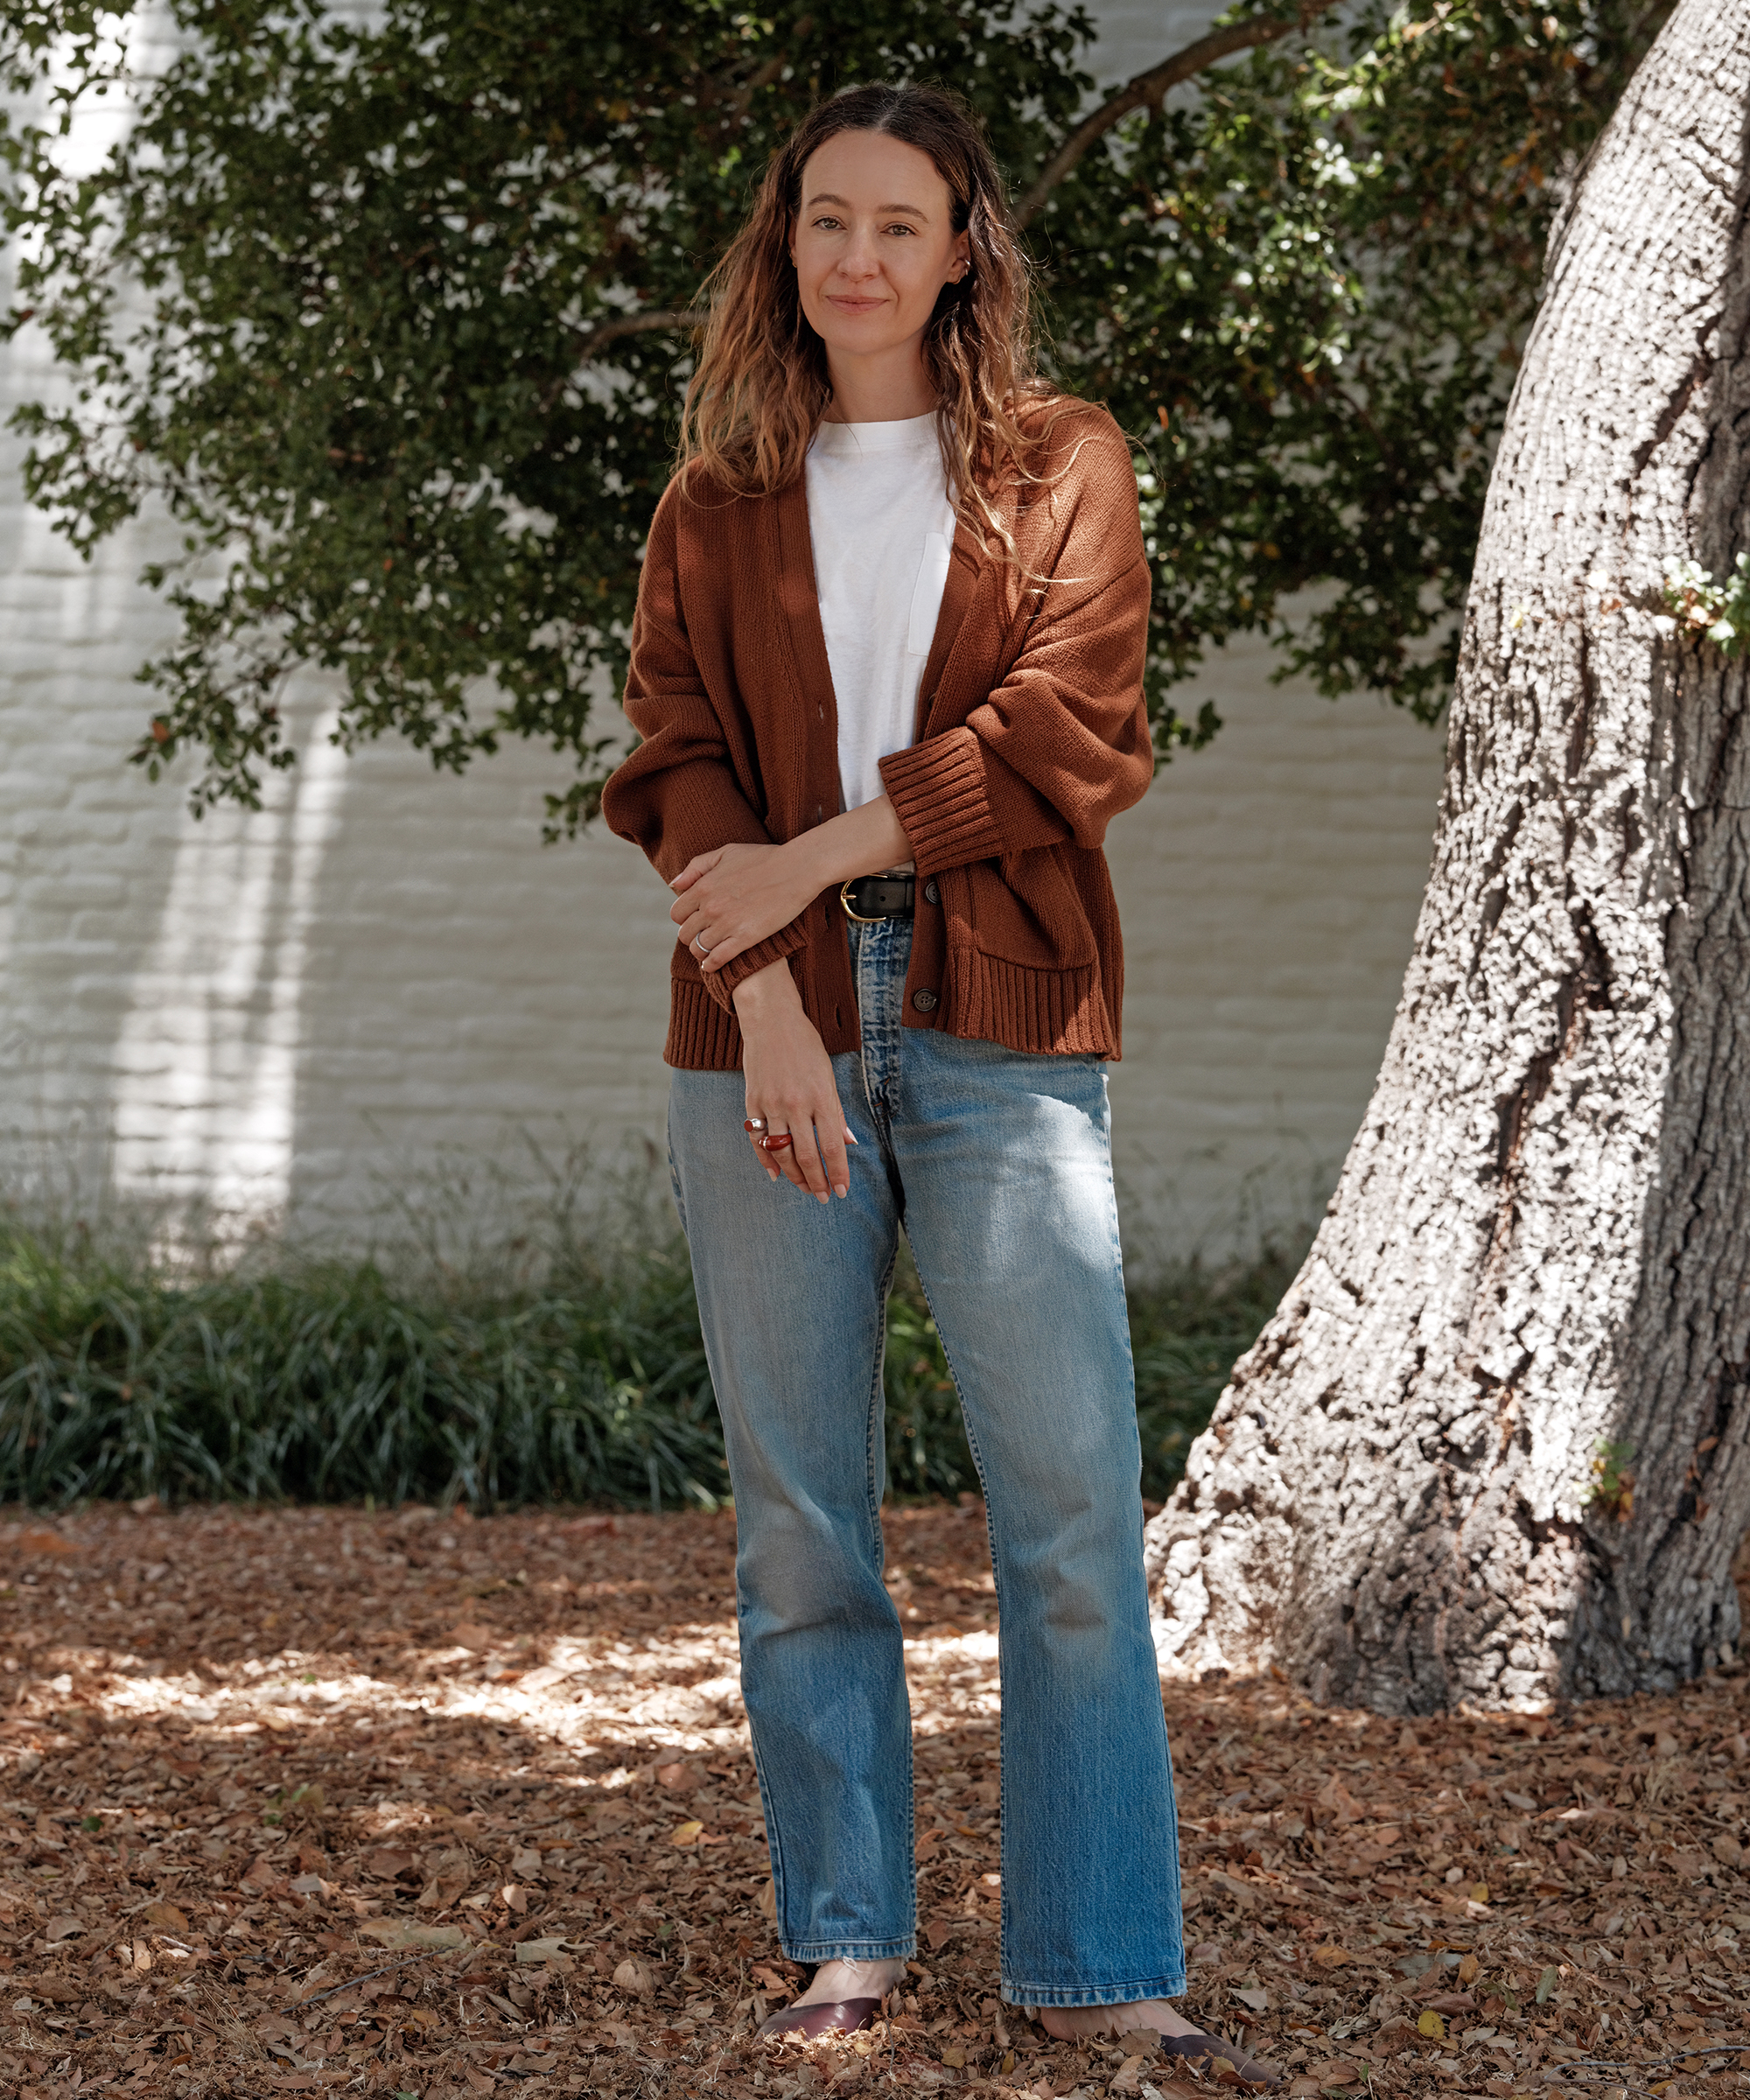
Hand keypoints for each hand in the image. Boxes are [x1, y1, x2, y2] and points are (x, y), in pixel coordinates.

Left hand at [670, 842, 814, 974]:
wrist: (796, 869)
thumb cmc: (763, 858)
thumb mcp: (726, 853)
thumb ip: (696, 867)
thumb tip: (674, 884)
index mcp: (703, 886)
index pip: (677, 914)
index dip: (685, 918)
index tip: (696, 920)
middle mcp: (710, 907)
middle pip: (685, 934)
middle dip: (692, 936)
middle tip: (704, 935)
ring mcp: (727, 924)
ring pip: (698, 949)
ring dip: (702, 951)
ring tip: (710, 949)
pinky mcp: (745, 938)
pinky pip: (717, 959)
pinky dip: (711, 965)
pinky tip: (713, 965)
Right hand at [734, 962, 854, 1201]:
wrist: (771, 1020)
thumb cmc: (805, 1046)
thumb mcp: (827, 1075)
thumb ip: (836, 1112)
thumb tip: (849, 1143)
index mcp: (821, 1096)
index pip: (833, 1146)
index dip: (839, 1172)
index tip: (842, 1191)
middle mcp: (797, 1103)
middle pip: (808, 1155)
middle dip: (818, 1181)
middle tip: (824, 1197)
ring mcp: (772, 1103)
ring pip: (783, 1152)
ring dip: (795, 1176)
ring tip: (805, 1188)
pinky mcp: (752, 1101)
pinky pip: (758, 1139)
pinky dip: (766, 1160)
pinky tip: (776, 1174)